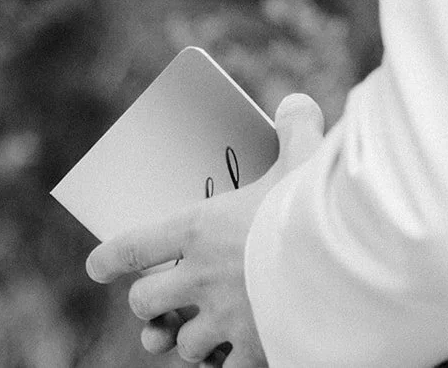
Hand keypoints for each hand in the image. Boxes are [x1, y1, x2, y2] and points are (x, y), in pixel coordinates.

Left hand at [86, 94, 325, 366]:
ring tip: (197, 338)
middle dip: (148, 305)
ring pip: (184, 344)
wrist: (351, 268)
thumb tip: (296, 104)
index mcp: (199, 230)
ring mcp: (227, 321)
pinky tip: (236, 360)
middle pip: (146, 301)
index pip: (133, 247)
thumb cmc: (319, 210)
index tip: (96, 267)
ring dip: (189, 341)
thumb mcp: (306, 164)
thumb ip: (296, 132)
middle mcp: (201, 278)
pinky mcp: (258, 353)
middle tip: (157, 305)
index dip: (109, 259)